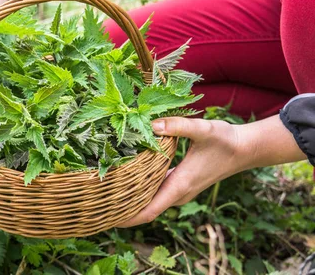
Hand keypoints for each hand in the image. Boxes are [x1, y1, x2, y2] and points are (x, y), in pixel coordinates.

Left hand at [118, 115, 306, 226]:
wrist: (246, 149)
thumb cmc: (226, 140)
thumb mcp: (202, 129)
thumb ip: (178, 126)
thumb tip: (152, 125)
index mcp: (180, 185)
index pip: (150, 211)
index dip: (128, 217)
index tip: (107, 217)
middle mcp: (179, 192)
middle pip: (146, 209)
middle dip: (123, 209)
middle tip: (97, 203)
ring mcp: (181, 190)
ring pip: (151, 201)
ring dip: (131, 200)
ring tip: (105, 194)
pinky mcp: (182, 183)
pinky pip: (157, 193)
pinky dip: (141, 191)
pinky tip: (127, 181)